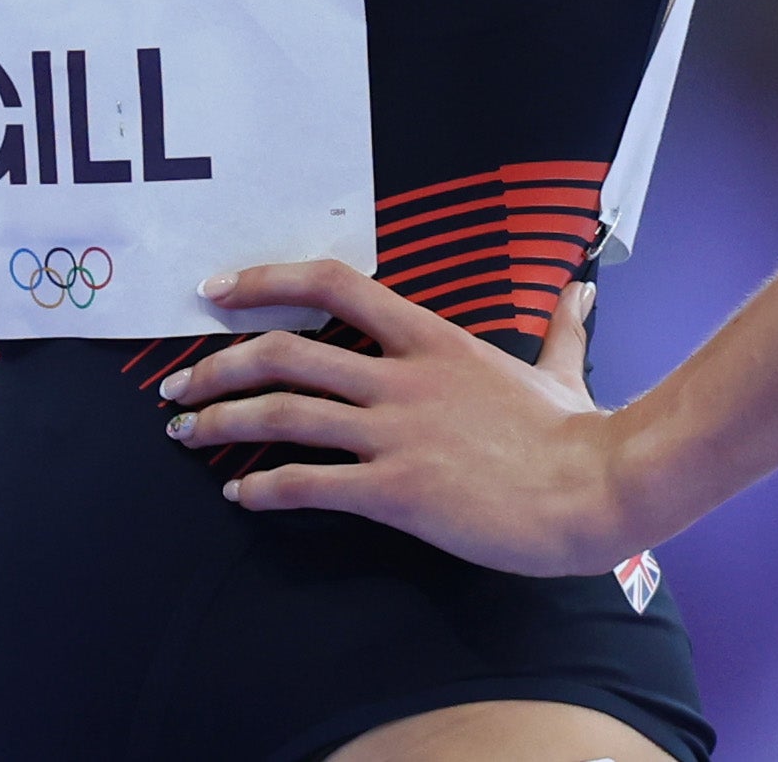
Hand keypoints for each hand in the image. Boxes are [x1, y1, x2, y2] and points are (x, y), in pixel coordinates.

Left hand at [160, 261, 644, 577]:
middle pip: (284, 354)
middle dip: (217, 368)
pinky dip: (265, 487)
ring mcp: (397, 433)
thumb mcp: (563, 370)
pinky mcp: (399, 491)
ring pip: (284, 415)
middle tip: (177, 388)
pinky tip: (241, 494)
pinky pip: (311, 483)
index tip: (216, 291)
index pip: (332, 284)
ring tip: (186, 437)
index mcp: (431, 340)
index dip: (265, 282)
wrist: (600, 491)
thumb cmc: (580, 437)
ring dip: (222, 423)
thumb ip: (560, 329)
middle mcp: (402, 378)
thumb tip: (583, 291)